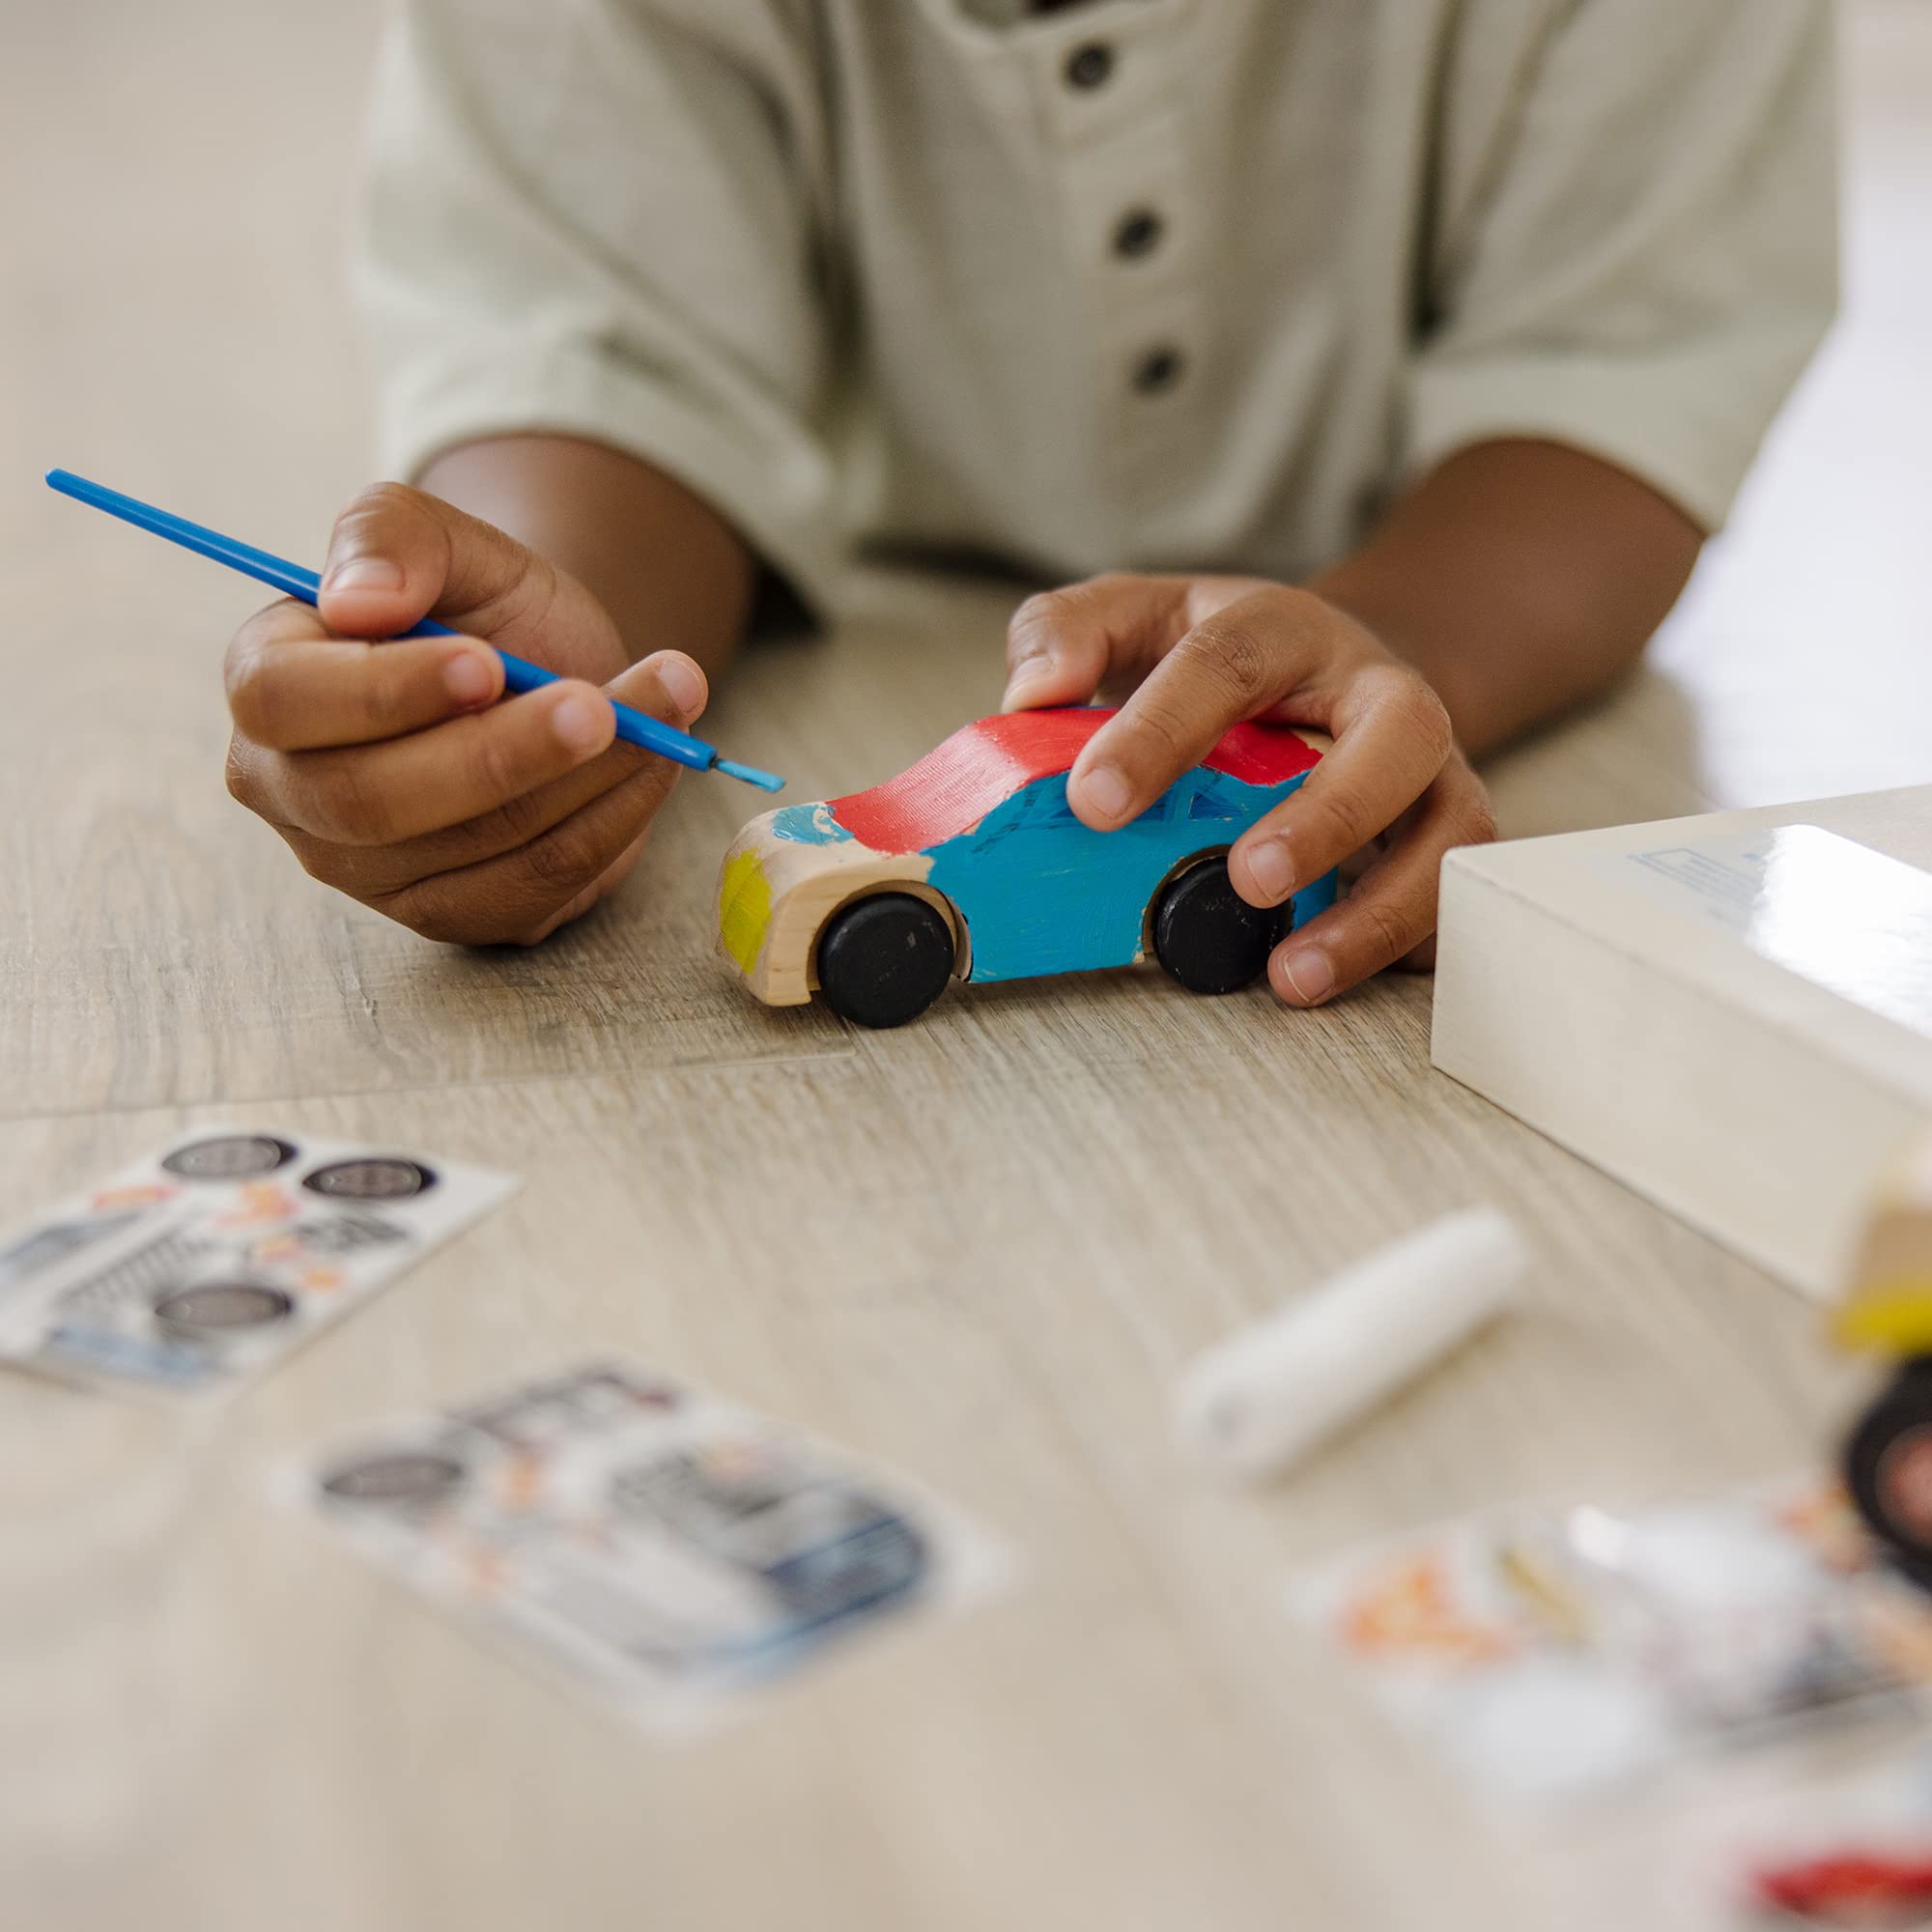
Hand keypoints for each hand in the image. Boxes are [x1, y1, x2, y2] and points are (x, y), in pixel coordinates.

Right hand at [224, 484, 706, 944]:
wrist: (551, 666)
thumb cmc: (482, 604)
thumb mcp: (449, 538)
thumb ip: (392, 536)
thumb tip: (359, 599)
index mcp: (268, 682)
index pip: (284, 703)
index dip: (385, 692)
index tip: (487, 663)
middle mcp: (294, 791)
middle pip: (374, 801)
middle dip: (502, 754)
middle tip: (598, 707)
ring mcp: (367, 870)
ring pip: (472, 848)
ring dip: (584, 780)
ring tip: (664, 709)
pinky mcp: (453, 912)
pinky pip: (533, 886)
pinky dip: (609, 823)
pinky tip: (651, 763)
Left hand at [1000, 573, 1495, 1004]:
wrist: (1340, 674)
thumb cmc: (1224, 662)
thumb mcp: (1139, 618)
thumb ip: (1069, 632)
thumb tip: (1032, 693)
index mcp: (1287, 631)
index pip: (1229, 661)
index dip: (1163, 729)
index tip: (1094, 802)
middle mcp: (1380, 695)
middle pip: (1396, 737)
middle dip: (1328, 815)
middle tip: (1250, 879)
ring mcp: (1432, 771)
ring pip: (1450, 832)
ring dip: (1380, 910)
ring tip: (1291, 974)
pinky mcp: (1448, 839)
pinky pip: (1456, 897)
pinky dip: (1412, 946)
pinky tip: (1338, 979)